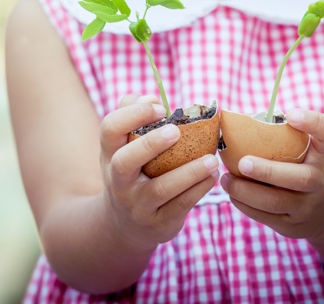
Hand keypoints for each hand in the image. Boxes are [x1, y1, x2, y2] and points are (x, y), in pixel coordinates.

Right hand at [100, 94, 219, 249]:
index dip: (132, 114)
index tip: (159, 107)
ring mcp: (136, 204)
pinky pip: (180, 206)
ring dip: (188, 172)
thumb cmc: (134, 172)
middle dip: (151, 144)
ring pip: (160, 189)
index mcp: (110, 154)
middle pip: (125, 162)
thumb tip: (153, 98)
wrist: (126, 225)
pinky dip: (199, 190)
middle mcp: (118, 180)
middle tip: (177, 131)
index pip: (110, 129)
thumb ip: (136, 117)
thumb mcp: (125, 148)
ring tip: (212, 159)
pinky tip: (213, 175)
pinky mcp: (157, 222)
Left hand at [220, 108, 323, 242]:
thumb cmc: (309, 166)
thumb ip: (287, 135)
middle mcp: (321, 180)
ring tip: (226, 179)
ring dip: (246, 191)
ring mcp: (308, 206)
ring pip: (276, 202)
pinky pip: (265, 217)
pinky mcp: (292, 225)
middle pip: (301, 178)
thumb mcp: (311, 149)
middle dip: (268, 171)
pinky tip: (232, 192)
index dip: (314, 122)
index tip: (291, 114)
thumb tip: (238, 119)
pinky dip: (244, 205)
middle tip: (243, 162)